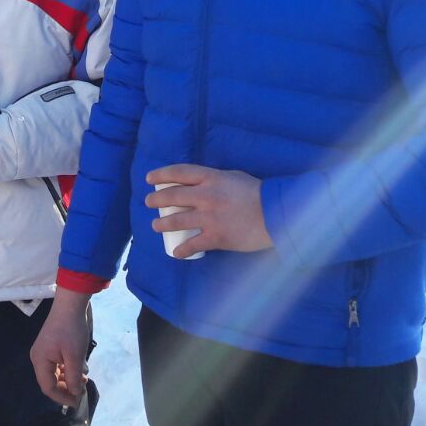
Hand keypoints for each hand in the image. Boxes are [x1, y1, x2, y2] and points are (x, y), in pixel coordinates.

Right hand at [30, 288, 90, 407]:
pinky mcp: (50, 347)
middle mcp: (38, 358)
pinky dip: (67, 369)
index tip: (77, 402)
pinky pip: (57, 364)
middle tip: (83, 389)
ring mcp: (43, 352)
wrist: (69, 305)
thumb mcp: (75, 356)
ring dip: (69, 379)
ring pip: (55, 373)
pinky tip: (79, 369)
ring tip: (84, 378)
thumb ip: (74, 377)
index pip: (48, 387)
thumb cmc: (71, 331)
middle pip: (50, 381)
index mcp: (40, 361)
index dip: (62, 397)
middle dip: (66, 388)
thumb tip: (75, 393)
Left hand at [146, 164, 273, 254]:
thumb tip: (201, 183)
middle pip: (172, 196)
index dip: (161, 174)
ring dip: (162, 224)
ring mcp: (210, 217)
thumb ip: (216, 179)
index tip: (150, 178)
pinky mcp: (217, 237)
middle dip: (156, 200)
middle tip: (149, 203)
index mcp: (212, 178)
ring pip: (177, 220)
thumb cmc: (259, 193)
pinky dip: (182, 250)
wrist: (277, 214)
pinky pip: (193, 244)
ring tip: (156, 226)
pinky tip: (177, 253)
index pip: (179, 172)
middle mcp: (206, 196)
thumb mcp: (235, 177)